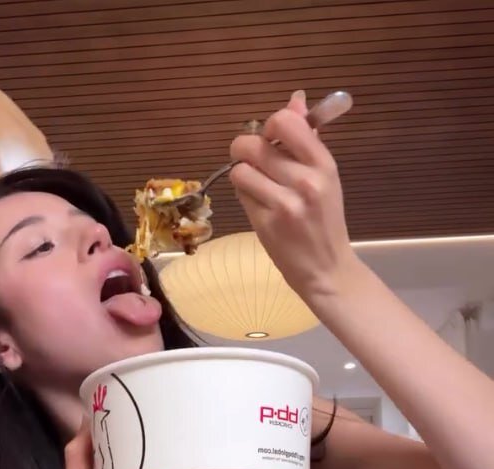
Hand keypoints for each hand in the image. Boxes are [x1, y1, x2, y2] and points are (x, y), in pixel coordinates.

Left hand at [229, 90, 359, 301]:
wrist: (327, 268)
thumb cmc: (325, 220)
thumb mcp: (325, 177)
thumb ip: (307, 139)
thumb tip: (295, 100)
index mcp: (324, 164)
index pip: (284, 122)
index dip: (269, 126)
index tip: (271, 140)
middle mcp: (305, 181)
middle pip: (253, 144)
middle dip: (245, 149)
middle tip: (253, 162)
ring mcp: (284, 204)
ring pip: (240, 169)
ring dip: (242, 175)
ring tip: (257, 186)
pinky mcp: (266, 224)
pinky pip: (240, 195)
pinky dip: (244, 196)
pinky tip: (258, 204)